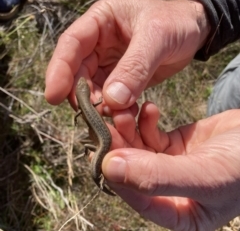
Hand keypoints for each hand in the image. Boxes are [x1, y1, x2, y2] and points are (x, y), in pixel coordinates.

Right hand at [45, 0, 209, 110]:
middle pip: (78, 72)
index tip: (54, 96)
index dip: (59, 70)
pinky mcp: (120, 79)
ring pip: (93, 88)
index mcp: (100, 22)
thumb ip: (134, 67)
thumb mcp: (156, 38)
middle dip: (82, 95)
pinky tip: (126, 113)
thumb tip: (112, 100)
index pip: (71, 45)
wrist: (192, 32)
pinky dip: (114, 109)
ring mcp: (108, 63)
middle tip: (92, 114)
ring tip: (116, 115)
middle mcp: (98, 44)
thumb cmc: (175, 23)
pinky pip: (110, 97)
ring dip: (99, 106)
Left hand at [104, 104, 239, 230]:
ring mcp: (168, 165)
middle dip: (120, 145)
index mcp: (178, 212)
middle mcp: (168, 190)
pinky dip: (146, 120)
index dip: (118, 177)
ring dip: (129, 129)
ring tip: (125, 110)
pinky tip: (150, 108)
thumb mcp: (205, 176)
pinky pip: (150, 133)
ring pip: (137, 148)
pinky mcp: (171, 144)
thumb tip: (110, 169)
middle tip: (108, 121)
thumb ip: (158, 177)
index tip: (101, 152)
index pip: (138, 199)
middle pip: (133, 170)